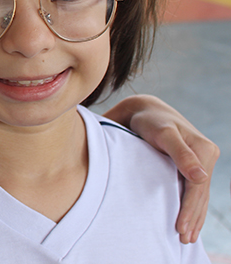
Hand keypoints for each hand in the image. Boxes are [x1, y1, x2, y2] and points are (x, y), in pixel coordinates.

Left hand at [102, 94, 218, 243]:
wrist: (144, 110)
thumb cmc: (151, 120)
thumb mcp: (164, 134)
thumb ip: (180, 153)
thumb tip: (200, 176)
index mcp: (204, 150)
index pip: (197, 188)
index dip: (189, 210)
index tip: (181, 228)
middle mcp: (206, 156)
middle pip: (199, 194)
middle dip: (192, 218)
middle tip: (183, 240)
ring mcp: (199, 161)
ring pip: (197, 194)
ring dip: (193, 216)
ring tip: (186, 237)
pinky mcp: (190, 164)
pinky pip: (192, 189)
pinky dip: (190, 206)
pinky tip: (187, 219)